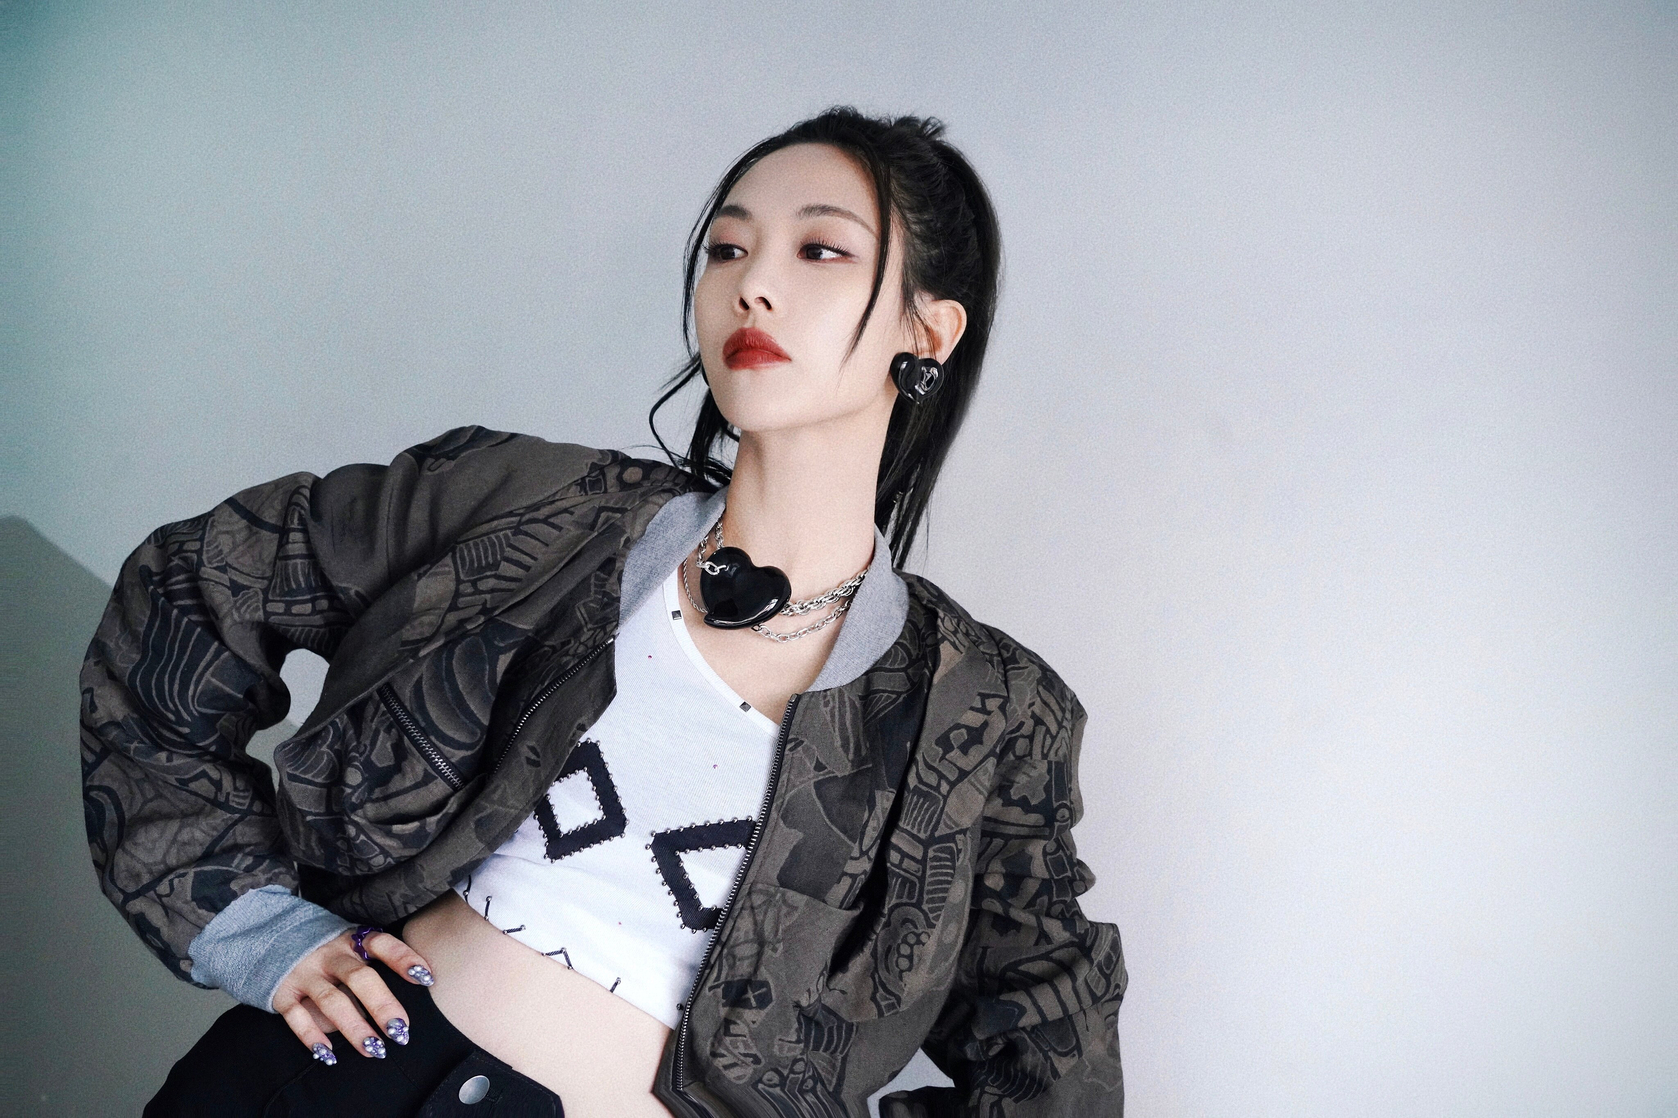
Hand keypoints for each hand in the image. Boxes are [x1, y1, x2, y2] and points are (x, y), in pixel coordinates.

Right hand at [271, 927, 434, 1063]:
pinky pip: (297, 1016)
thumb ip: (373, 965)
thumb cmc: (328, 952)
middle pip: (360, 978)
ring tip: (374, 1049)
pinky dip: (312, 1036)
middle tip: (400, 1030)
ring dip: (354, 1027)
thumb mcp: (351, 947)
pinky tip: (328, 1054)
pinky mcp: (284, 992)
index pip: (382, 944)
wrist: (271, 941)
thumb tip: (408, 996)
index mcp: (352, 940)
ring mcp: (306, 972)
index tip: (426, 979)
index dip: (403, 959)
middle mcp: (330, 954)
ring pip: (332, 1001)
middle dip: (382, 1005)